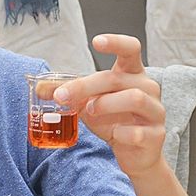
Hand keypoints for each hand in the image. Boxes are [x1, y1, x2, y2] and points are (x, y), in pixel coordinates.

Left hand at [51, 34, 166, 177]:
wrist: (135, 153)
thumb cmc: (113, 120)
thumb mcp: (88, 103)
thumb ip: (68, 92)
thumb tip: (38, 88)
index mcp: (132, 74)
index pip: (131, 49)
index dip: (116, 42)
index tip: (96, 42)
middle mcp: (148, 87)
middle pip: (116, 78)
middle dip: (85, 87)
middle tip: (63, 96)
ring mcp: (155, 110)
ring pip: (134, 98)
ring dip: (105, 104)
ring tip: (91, 112)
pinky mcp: (157, 134)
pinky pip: (137, 131)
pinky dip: (120, 133)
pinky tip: (115, 135)